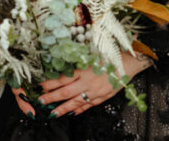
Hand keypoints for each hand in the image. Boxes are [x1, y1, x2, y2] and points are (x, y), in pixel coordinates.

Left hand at [27, 53, 148, 117]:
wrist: (128, 63)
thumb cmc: (109, 55)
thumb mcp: (90, 54)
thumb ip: (77, 61)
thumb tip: (63, 65)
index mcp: (84, 69)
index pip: (63, 79)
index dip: (50, 83)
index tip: (40, 86)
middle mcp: (88, 82)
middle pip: (66, 92)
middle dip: (52, 98)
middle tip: (41, 101)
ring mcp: (95, 91)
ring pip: (76, 102)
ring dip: (63, 108)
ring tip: (52, 113)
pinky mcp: (102, 97)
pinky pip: (88, 105)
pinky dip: (79, 110)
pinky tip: (72, 113)